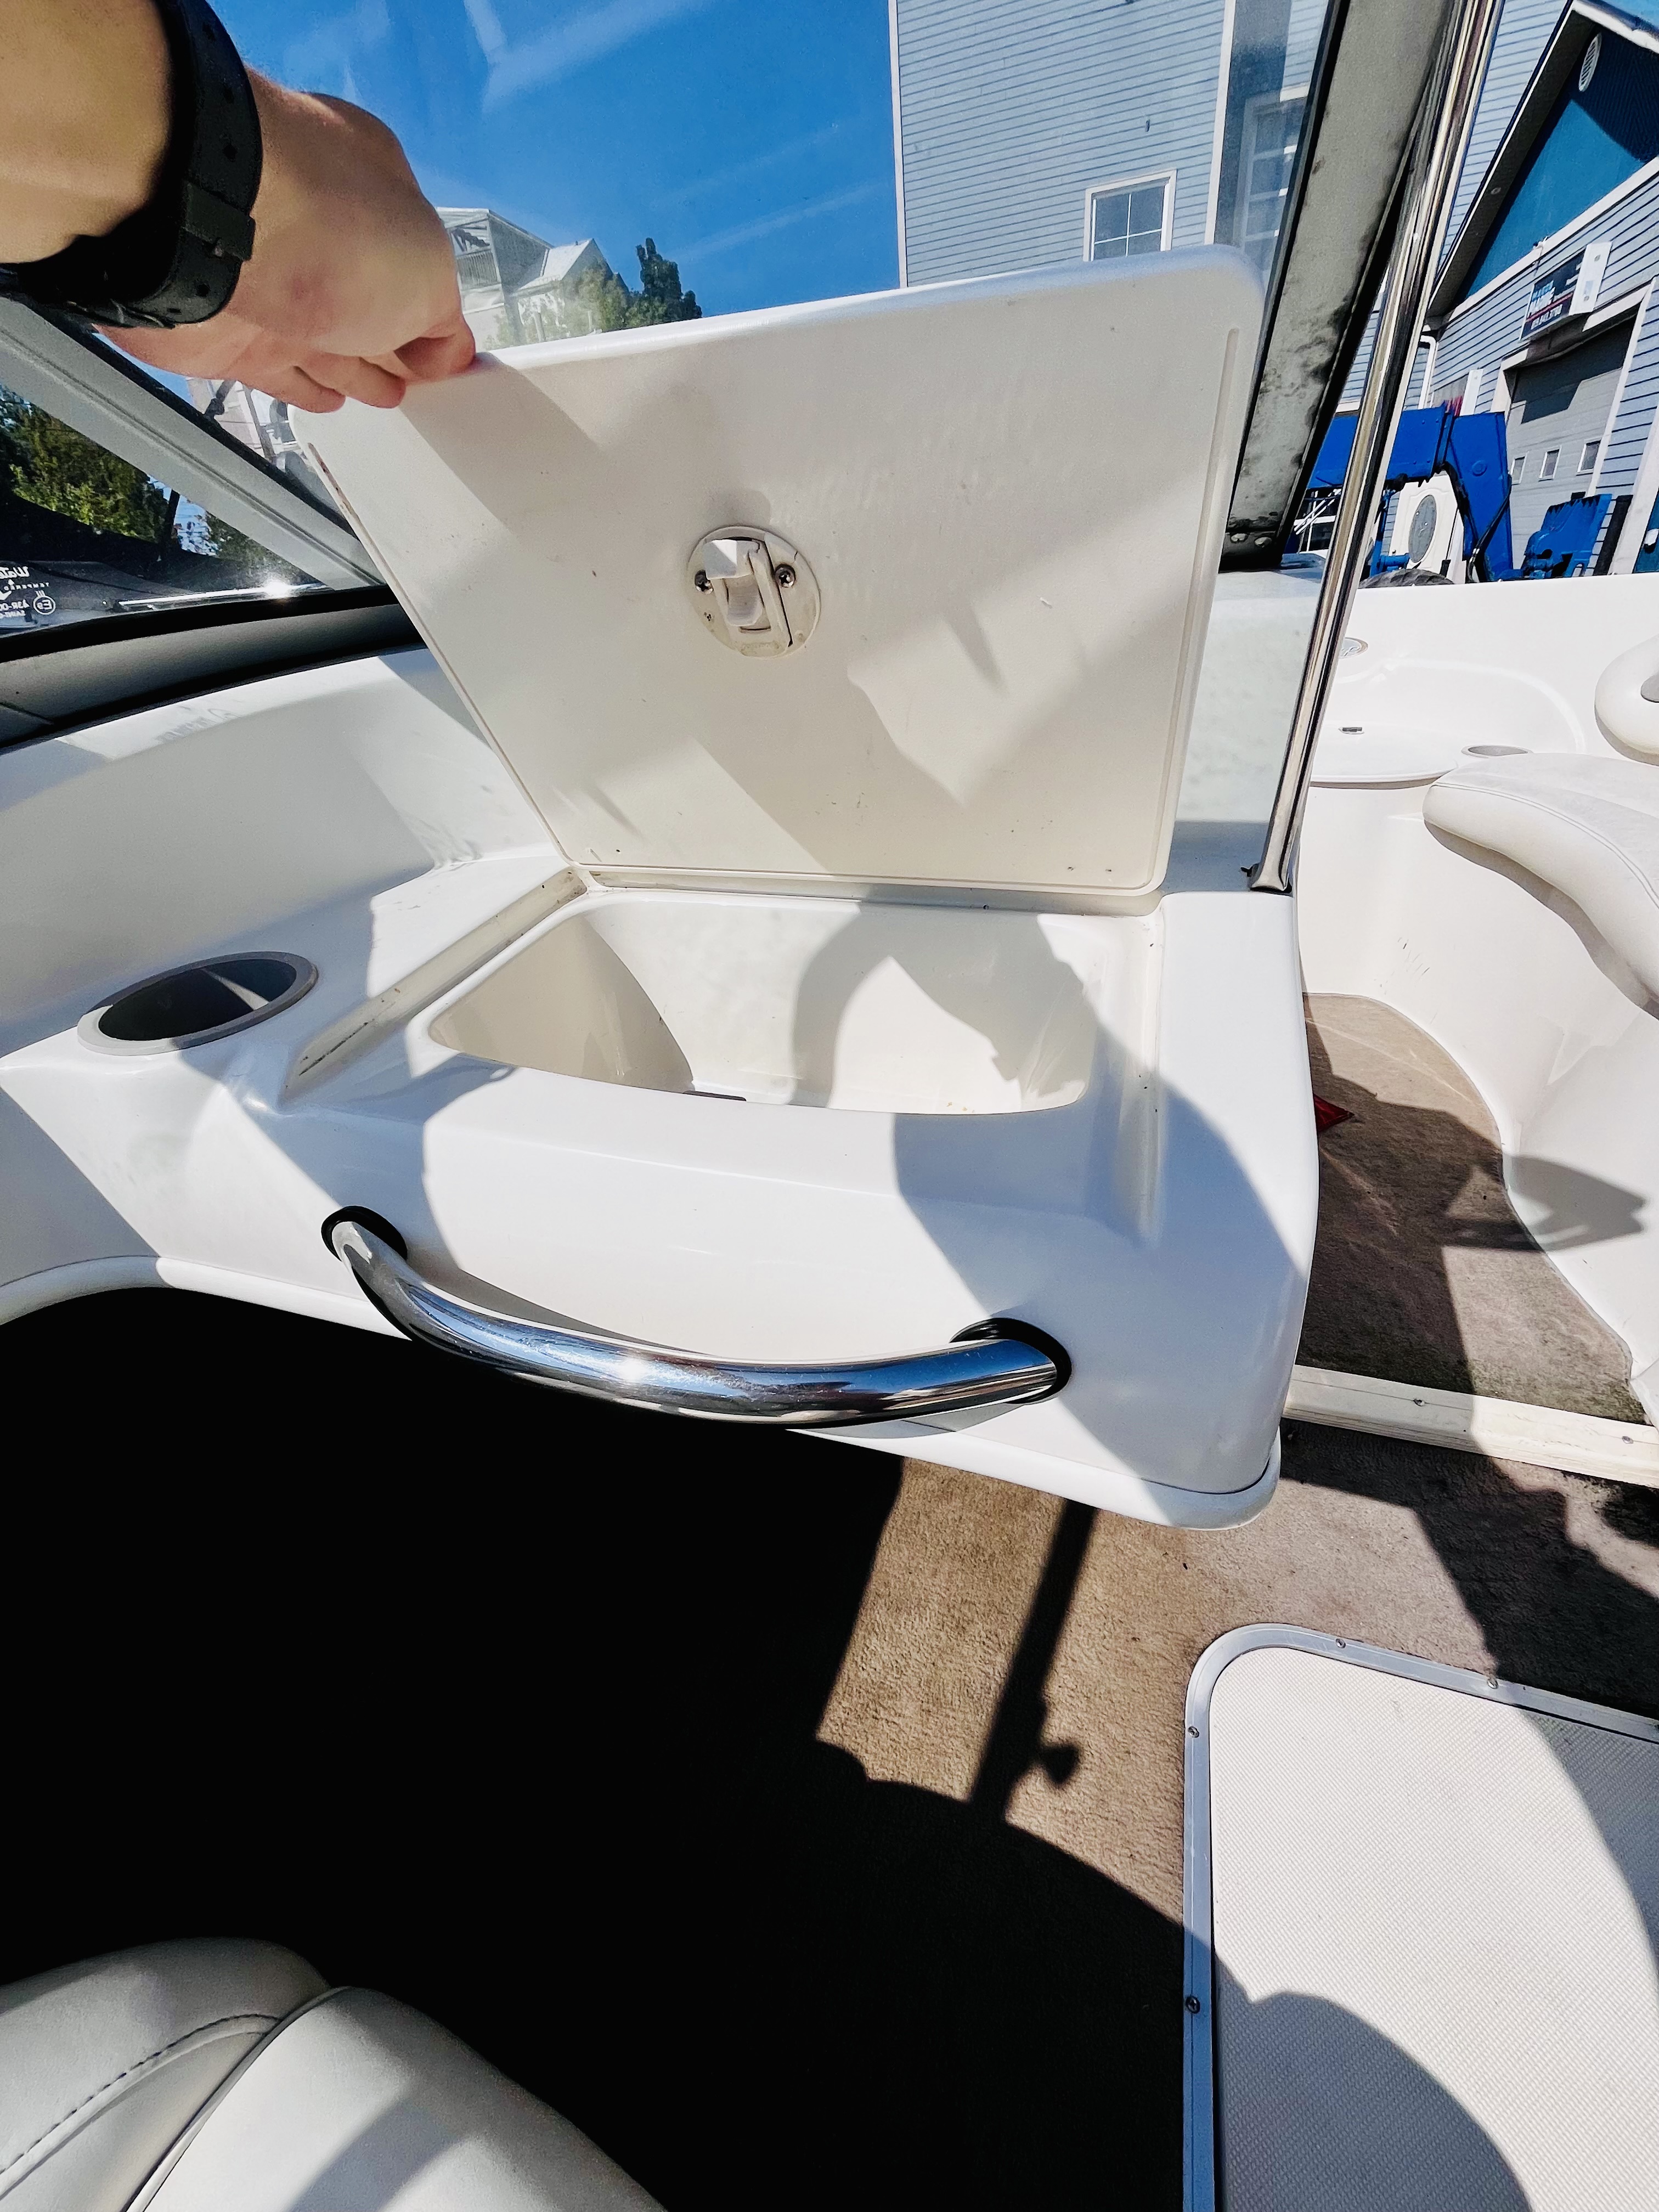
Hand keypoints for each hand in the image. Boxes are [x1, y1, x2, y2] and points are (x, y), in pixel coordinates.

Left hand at [108, 74, 474, 409]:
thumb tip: (443, 354)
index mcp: (371, 188)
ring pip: (324, 336)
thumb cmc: (331, 232)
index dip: (433, 303)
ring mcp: (269, 277)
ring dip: (354, 367)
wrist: (202, 230)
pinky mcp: (227, 327)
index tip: (447, 348)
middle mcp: (318, 228)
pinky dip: (302, 387)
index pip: (413, 253)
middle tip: (416, 375)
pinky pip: (276, 369)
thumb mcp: (427, 273)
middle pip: (367, 297)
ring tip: (384, 394)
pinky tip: (324, 400)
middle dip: (393, 337)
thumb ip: (442, 320)